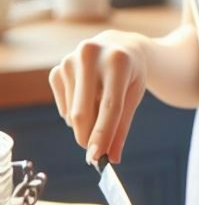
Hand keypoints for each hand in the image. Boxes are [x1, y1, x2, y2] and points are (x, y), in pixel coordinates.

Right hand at [48, 30, 148, 163]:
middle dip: (88, 137)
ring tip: (101, 108)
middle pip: (84, 112)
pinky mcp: (57, 69)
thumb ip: (123, 127)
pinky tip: (88, 98)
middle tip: (96, 153)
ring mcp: (70, 61)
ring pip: (72, 113)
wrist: (119, 46)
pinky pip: (63, 108)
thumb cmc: (131, 73)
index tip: (96, 158)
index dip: (102, 134)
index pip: (109, 106)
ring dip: (85, 125)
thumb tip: (112, 158)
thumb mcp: (135, 94)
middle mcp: (90, 56)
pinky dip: (75, 113)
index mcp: (118, 61)